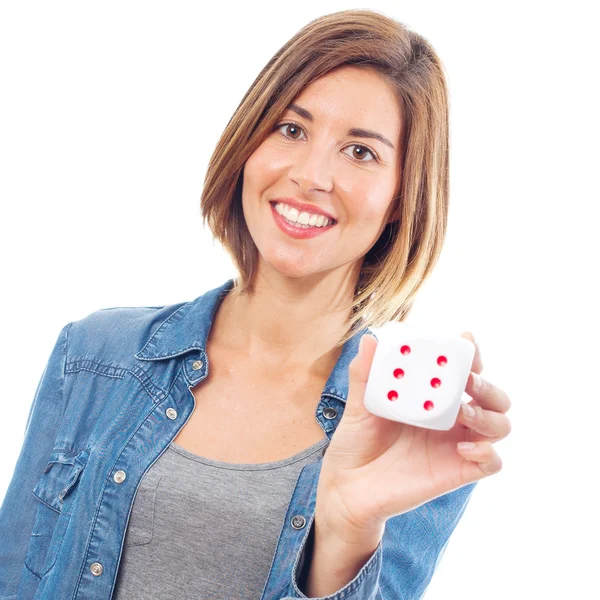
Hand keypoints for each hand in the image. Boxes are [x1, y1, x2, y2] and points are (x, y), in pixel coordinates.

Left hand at [315, 332, 511, 542]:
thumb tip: (368, 339)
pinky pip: (492, 462)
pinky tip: (463, 447)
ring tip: (462, 412)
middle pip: (492, 395)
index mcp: (431, 395)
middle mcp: (449, 417)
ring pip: (500, 424)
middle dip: (487, 383)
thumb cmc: (355, 441)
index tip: (467, 340)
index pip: (464, 369)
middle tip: (467, 379)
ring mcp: (455, 444)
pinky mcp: (458, 472)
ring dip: (488, 413)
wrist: (348, 486)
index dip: (472, 354)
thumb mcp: (358, 405)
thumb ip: (364, 374)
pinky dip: (487, 452)